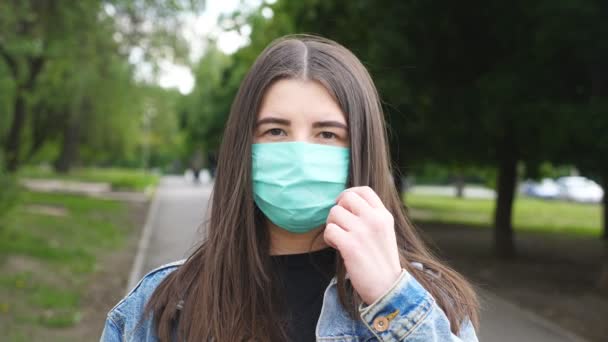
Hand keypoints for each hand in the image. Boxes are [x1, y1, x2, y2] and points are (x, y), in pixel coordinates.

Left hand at [324, 186, 402, 304]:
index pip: (364, 190)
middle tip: (340, 225)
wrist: (387, 287)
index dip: (349, 194)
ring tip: (341, 239)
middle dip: (338, 210)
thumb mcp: (384, 232)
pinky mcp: (350, 245)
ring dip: (333, 226)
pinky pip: (329, 230)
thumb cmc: (381, 261)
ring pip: (334, 213)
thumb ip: (370, 216)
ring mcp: (362, 231)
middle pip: (346, 198)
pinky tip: (338, 247)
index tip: (344, 205)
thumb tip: (346, 203)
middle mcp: (374, 220)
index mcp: (384, 215)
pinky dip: (329, 239)